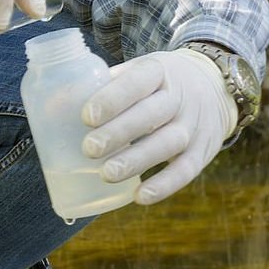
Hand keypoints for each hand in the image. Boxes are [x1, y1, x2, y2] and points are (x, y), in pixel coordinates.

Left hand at [79, 48, 236, 204]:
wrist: (215, 87)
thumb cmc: (160, 84)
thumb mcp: (139, 71)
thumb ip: (103, 86)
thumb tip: (53, 106)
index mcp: (159, 71)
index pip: (137, 82)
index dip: (112, 99)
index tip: (86, 116)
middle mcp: (181, 96)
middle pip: (151, 114)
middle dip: (119, 132)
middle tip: (89, 149)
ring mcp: (194, 125)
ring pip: (168, 143)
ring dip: (137, 160)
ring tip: (106, 174)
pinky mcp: (203, 150)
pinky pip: (187, 170)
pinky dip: (165, 185)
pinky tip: (141, 197)